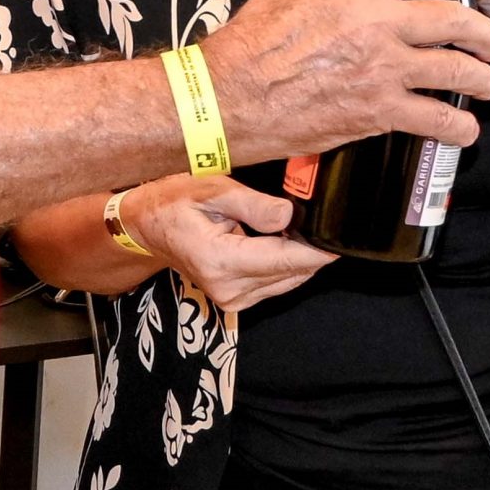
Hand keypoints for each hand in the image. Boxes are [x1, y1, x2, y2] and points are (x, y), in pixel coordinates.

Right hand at [119, 176, 335, 312]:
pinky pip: (276, 283)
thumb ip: (253, 204)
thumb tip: (290, 216)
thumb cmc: (174, 202)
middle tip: (320, 219)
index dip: (318, 251)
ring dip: (298, 256)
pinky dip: (284, 264)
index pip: (285, 260)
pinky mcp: (236, 300)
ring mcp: (232, 299)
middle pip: (291, 273)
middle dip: (310, 248)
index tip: (342, 239)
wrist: (147, 226)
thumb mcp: (212, 189)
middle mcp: (229, 288)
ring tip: (295, 226)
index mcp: (221, 261)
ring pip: (287, 280)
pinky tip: (279, 240)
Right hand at [204, 0, 489, 160]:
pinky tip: (463, 130)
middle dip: (483, 32)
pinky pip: (438, 119)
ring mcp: (382, 71)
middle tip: (487, 41)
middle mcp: (377, 25)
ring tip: (484, 85)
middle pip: (457, 19)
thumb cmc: (244, 53)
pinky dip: (459, 128)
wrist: (224, 102)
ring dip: (481, 79)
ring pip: (459, 70)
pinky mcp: (379, 113)